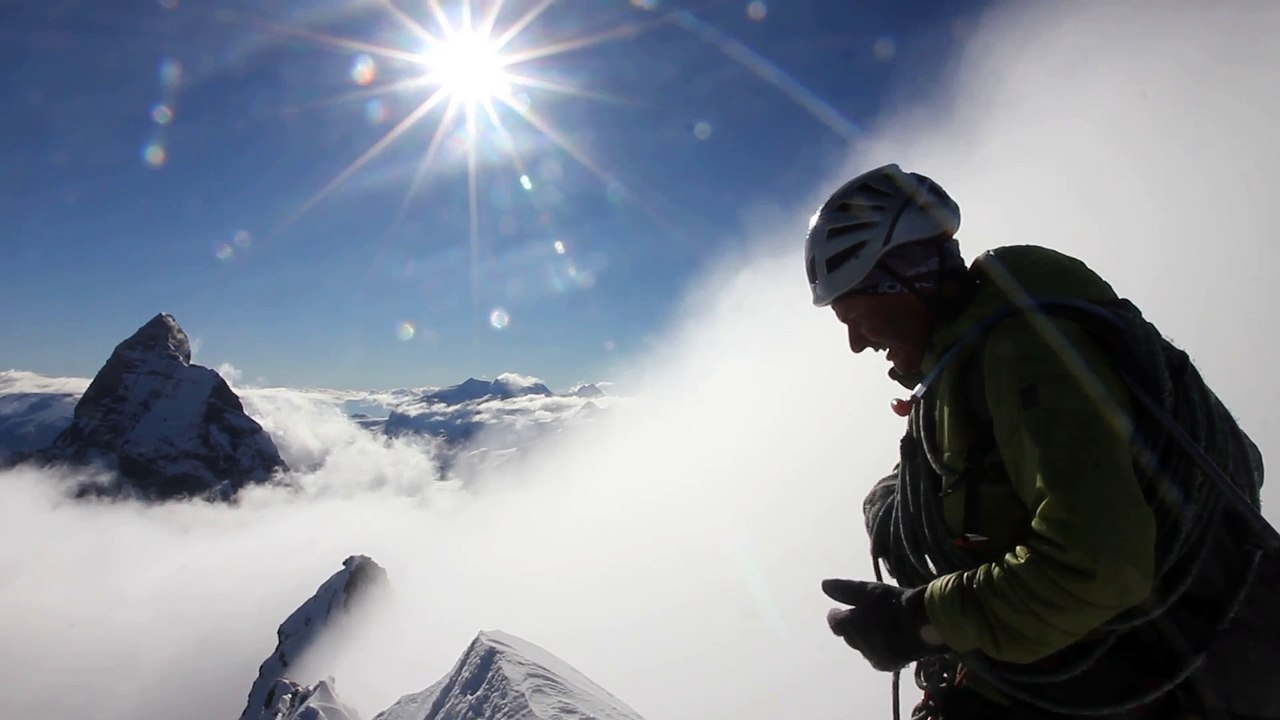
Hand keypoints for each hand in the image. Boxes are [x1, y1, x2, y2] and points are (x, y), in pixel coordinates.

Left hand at [823, 578, 945, 670]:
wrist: (925, 625)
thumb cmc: (895, 603)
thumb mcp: (870, 590)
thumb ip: (845, 589)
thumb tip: (824, 585)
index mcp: (850, 625)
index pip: (835, 622)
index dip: (836, 615)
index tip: (838, 610)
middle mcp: (858, 644)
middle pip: (849, 636)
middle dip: (853, 627)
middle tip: (862, 617)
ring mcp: (873, 656)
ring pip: (863, 647)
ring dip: (866, 638)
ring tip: (877, 628)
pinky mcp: (888, 665)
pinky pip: (877, 656)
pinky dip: (879, 647)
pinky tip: (888, 640)